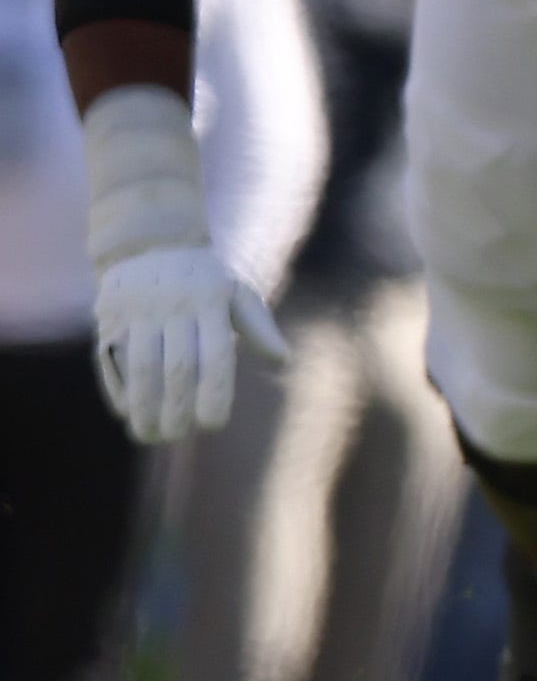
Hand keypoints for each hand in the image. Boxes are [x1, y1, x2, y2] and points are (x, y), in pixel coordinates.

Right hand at [93, 244, 286, 443]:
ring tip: (150, 436)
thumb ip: (258, 326)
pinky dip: (120, 389)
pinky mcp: (109, 317)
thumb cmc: (203, 279)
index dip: (213, 392)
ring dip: (145, 406)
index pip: (215, 355)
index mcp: (210, 300)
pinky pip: (113, 360)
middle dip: (177, 407)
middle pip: (176, 367)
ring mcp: (138, 311)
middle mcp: (173, 305)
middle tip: (178, 436)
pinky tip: (129, 413)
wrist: (149, 243)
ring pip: (141, 367)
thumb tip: (282, 360)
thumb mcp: (236, 292)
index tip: (212, 425)